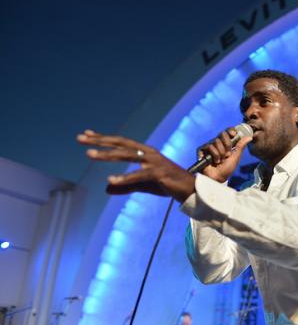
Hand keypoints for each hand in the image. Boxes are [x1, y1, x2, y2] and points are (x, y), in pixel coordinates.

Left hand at [77, 130, 195, 201]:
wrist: (191, 190)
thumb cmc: (168, 185)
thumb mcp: (144, 184)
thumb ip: (126, 185)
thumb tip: (106, 189)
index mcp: (145, 152)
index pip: (121, 142)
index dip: (103, 138)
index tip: (86, 134)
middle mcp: (148, 153)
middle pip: (120, 144)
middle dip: (100, 141)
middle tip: (80, 139)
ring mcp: (154, 162)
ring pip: (126, 156)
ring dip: (107, 155)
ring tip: (89, 155)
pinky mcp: (158, 174)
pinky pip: (138, 176)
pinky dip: (124, 178)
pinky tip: (110, 180)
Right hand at [196, 126, 251, 182]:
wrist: (218, 177)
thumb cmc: (227, 169)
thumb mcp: (236, 157)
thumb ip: (241, 146)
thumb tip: (249, 137)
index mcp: (225, 144)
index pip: (227, 132)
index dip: (230, 130)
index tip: (234, 134)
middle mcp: (217, 143)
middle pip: (222, 133)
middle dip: (227, 144)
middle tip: (228, 154)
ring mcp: (209, 146)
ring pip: (217, 141)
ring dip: (221, 153)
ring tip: (220, 160)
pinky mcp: (202, 150)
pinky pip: (210, 146)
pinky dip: (215, 155)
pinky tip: (214, 161)